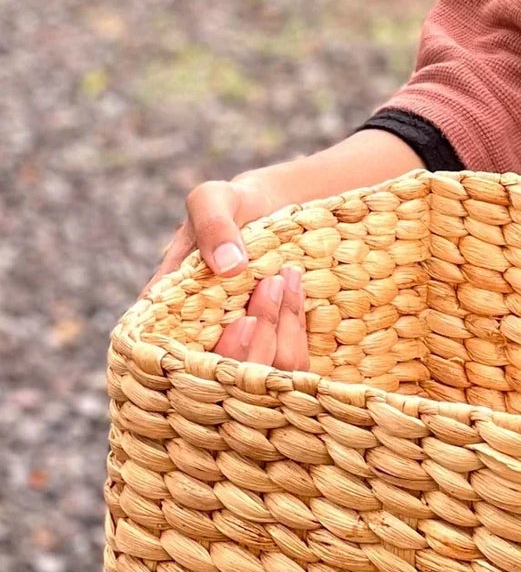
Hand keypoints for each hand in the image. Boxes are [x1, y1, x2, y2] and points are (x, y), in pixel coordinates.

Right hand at [140, 130, 425, 371]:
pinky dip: (297, 332)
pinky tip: (298, 292)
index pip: (177, 355)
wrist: (278, 214)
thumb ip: (212, 223)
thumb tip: (228, 267)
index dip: (210, 350)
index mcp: (170, 313)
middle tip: (270, 284)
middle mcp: (204, 341)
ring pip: (263, 371)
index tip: (243, 320)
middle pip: (226, 369)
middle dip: (255, 337)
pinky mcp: (275, 355)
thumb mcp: (215, 200)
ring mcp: (241, 352)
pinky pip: (290, 366)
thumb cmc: (235, 206)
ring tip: (286, 278)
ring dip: (280, 330)